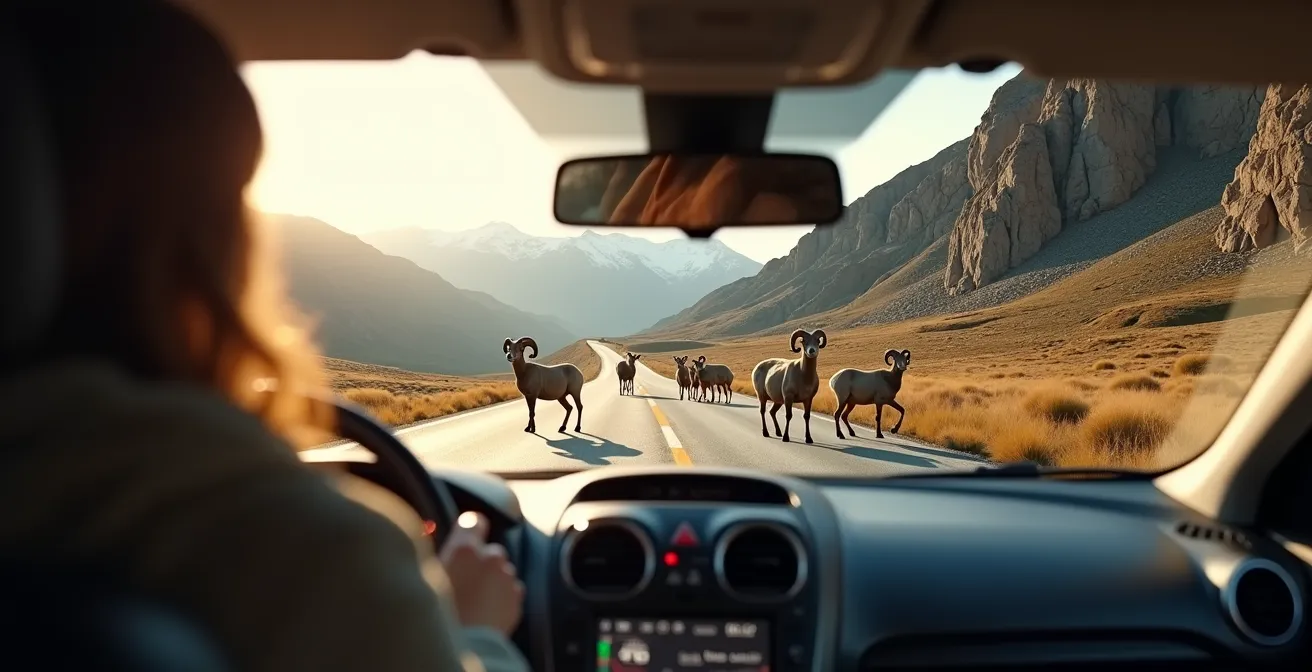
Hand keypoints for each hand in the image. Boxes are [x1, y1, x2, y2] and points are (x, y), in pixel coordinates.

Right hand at [438, 511, 524, 634]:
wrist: (463, 647)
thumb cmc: (437, 616)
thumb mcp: (428, 579)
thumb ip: (442, 558)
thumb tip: (445, 552)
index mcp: (465, 548)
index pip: (474, 521)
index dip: (470, 529)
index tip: (465, 537)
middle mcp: (490, 557)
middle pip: (489, 550)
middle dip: (480, 562)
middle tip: (464, 582)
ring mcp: (507, 577)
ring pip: (501, 571)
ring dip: (492, 580)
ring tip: (474, 601)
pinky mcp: (517, 598)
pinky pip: (510, 590)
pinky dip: (501, 596)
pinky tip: (485, 610)